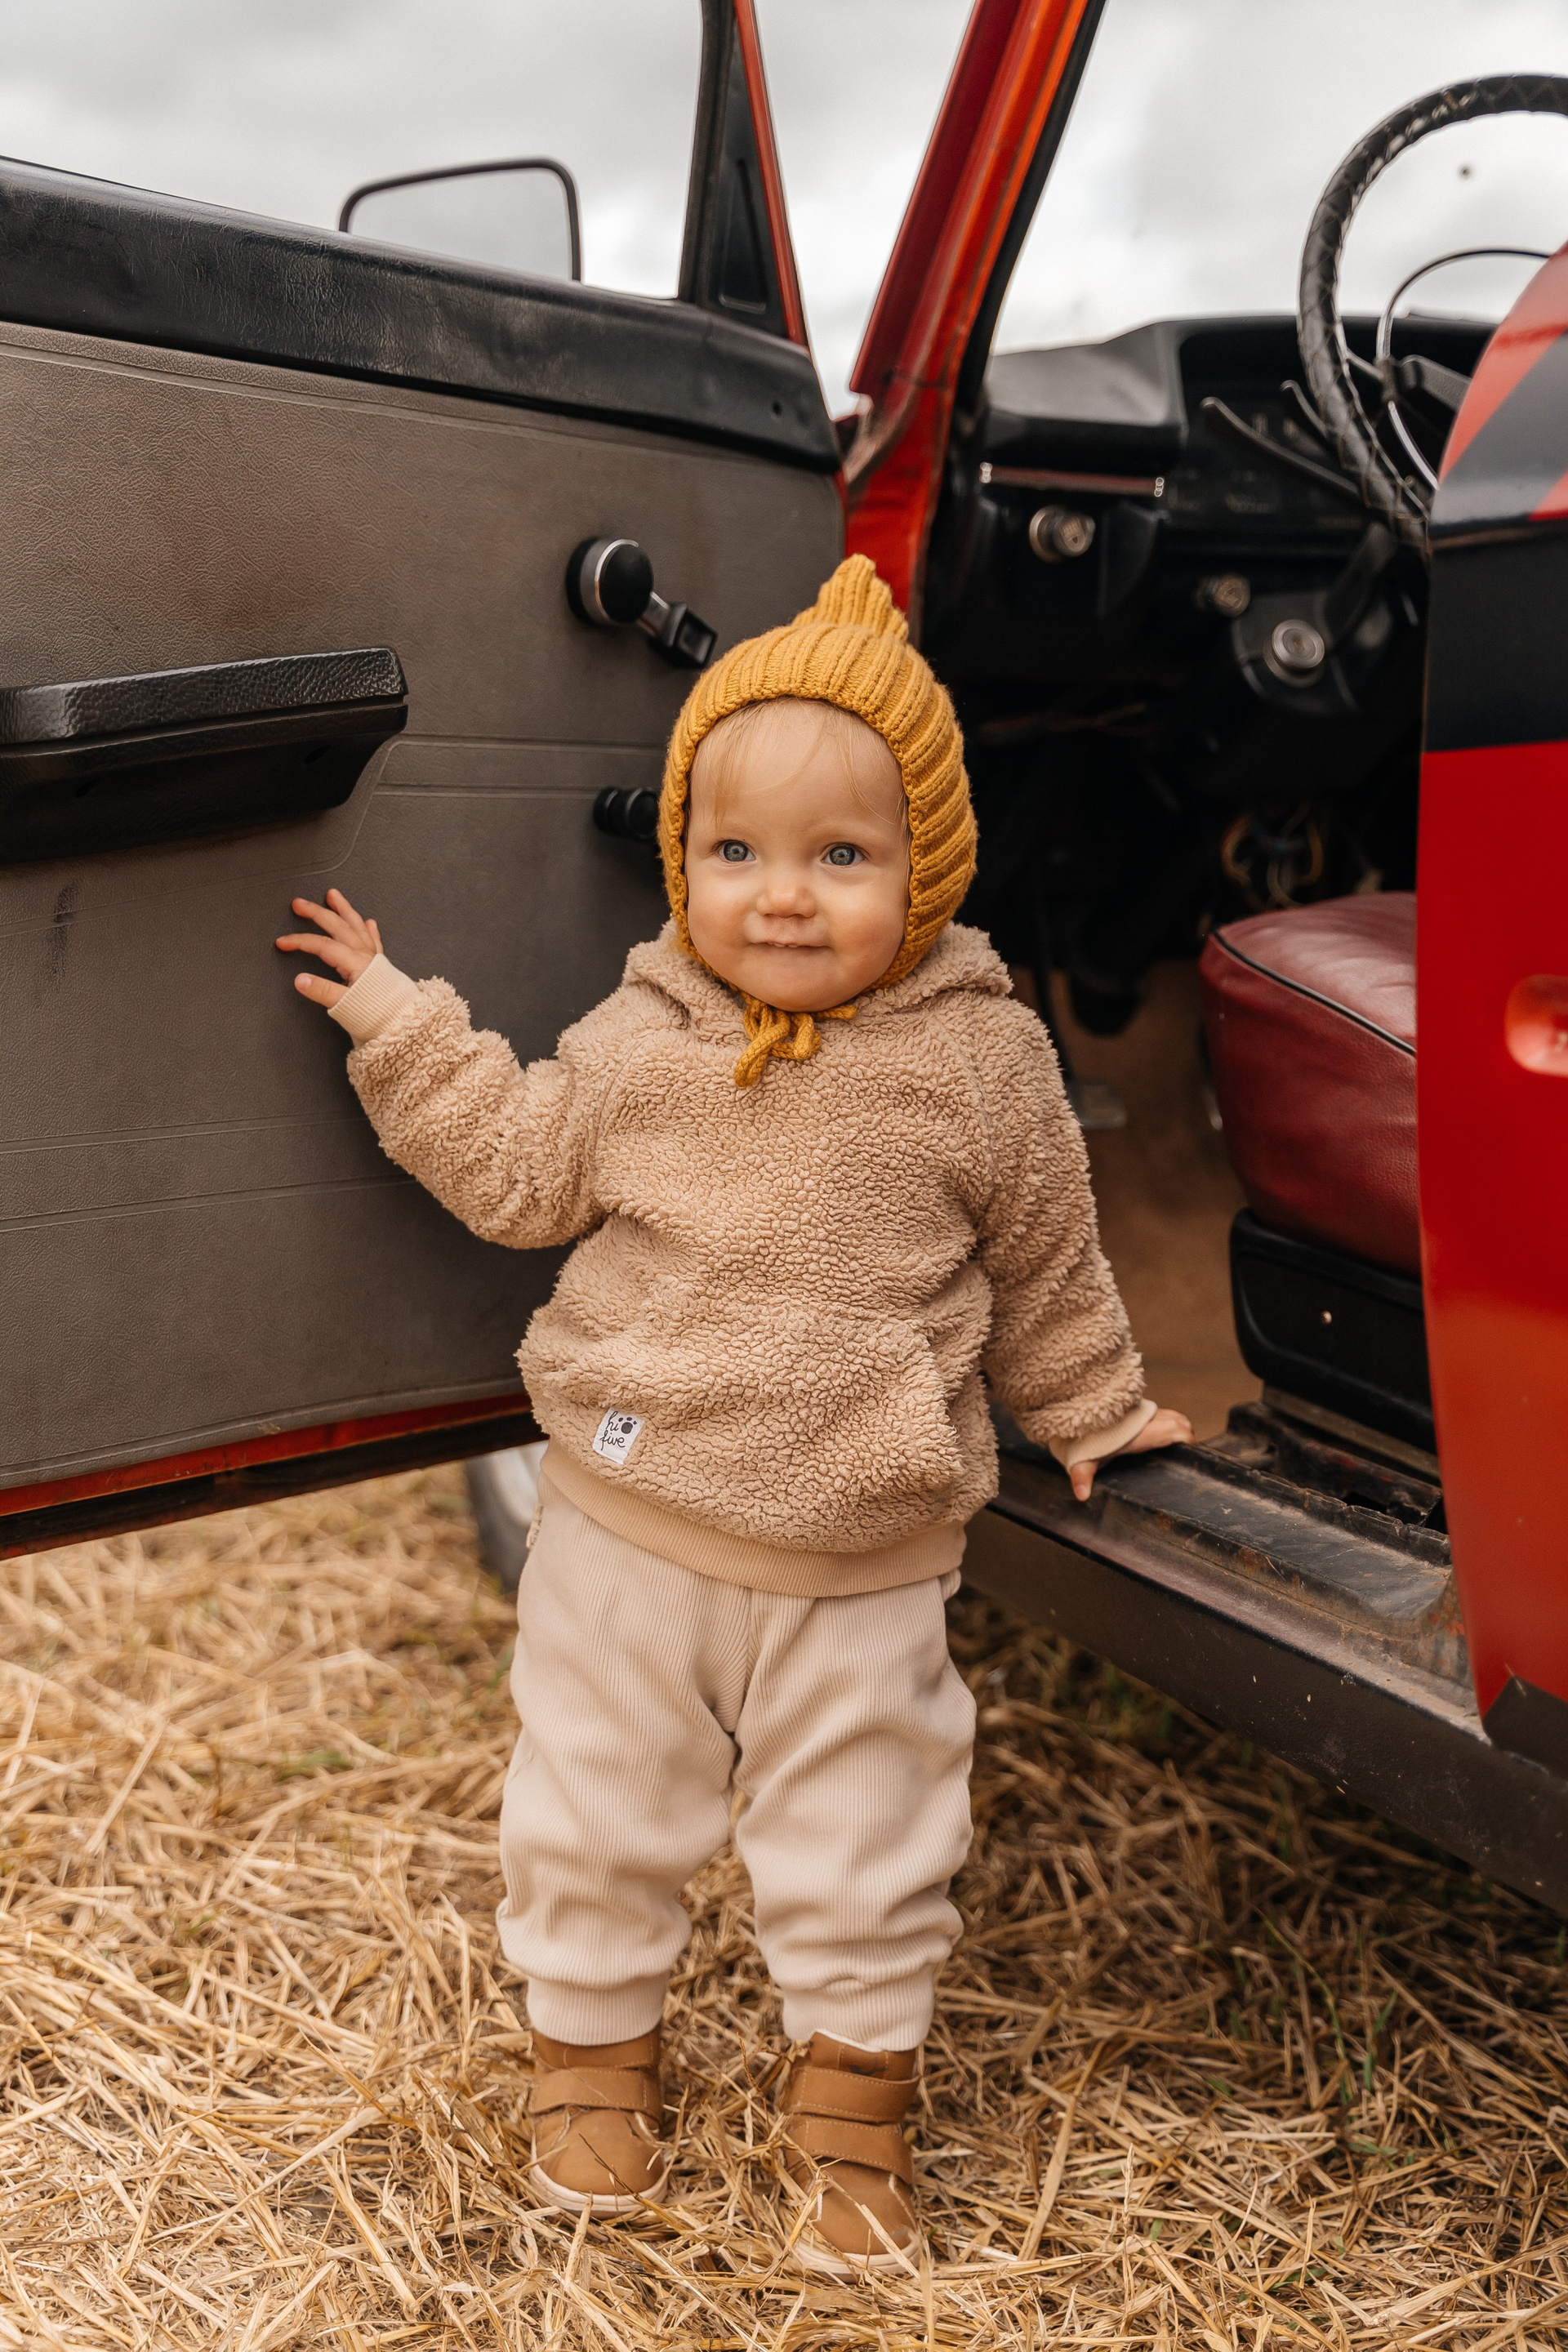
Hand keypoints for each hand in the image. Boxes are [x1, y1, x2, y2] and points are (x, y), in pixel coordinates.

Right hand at [275, 888, 382, 1010]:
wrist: (403, 1023)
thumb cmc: (377, 1015)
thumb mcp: (343, 1005)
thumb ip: (321, 990)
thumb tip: (300, 980)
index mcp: (354, 962)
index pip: (321, 945)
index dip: (299, 941)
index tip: (282, 942)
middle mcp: (364, 955)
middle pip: (337, 926)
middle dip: (316, 912)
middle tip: (299, 904)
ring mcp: (374, 958)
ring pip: (357, 925)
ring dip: (344, 909)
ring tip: (334, 895)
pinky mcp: (381, 965)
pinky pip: (374, 940)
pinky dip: (369, 929)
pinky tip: (369, 921)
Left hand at [1069, 1406, 1193, 1501]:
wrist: (1074, 1405)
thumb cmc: (1082, 1435)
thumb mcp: (1083, 1458)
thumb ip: (1082, 1476)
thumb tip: (1082, 1494)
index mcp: (1140, 1431)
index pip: (1175, 1429)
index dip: (1186, 1440)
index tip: (1187, 1454)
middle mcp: (1145, 1417)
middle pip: (1180, 1421)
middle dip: (1185, 1436)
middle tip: (1182, 1455)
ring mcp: (1143, 1410)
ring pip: (1173, 1415)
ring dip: (1177, 1429)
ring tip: (1174, 1448)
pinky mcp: (1139, 1406)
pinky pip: (1162, 1413)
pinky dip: (1167, 1423)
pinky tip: (1158, 1437)